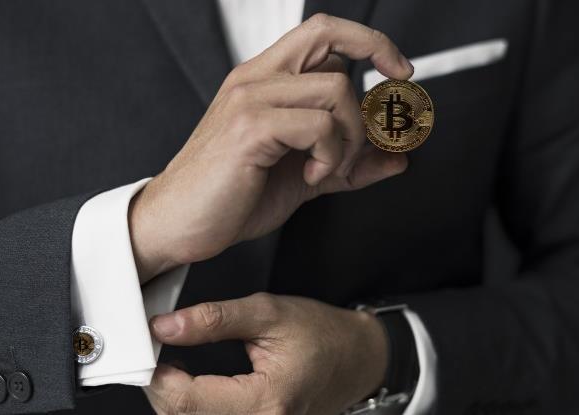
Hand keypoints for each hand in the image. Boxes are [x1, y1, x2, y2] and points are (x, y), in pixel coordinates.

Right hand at [129, 14, 413, 281]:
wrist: (179, 225)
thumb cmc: (231, 197)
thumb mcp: (305, 178)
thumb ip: (350, 164)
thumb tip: (397, 159)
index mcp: (265, 81)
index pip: (322, 32)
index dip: (368, 41)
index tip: (399, 70)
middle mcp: (256, 79)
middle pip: (329, 37)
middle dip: (374, 65)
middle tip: (383, 117)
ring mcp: (250, 99)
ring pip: (335, 88)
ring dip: (351, 137)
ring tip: (329, 168)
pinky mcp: (249, 128)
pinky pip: (319, 125)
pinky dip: (330, 155)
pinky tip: (311, 176)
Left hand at [143, 293, 388, 414]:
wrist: (358, 357)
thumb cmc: (323, 334)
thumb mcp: (268, 313)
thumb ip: (213, 319)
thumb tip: (165, 327)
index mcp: (266, 400)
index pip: (187, 401)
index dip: (157, 377)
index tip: (150, 349)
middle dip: (163, 387)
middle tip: (160, 353)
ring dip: (178, 399)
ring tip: (176, 367)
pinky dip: (196, 406)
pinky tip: (195, 388)